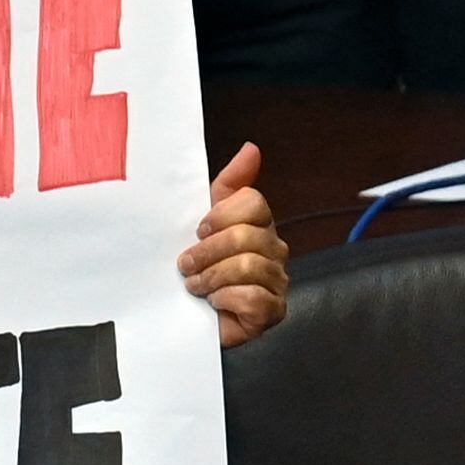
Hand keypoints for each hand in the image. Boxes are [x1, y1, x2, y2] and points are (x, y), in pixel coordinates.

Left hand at [182, 143, 289, 347]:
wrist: (186, 315)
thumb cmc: (198, 265)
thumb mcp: (205, 219)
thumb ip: (230, 183)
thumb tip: (251, 148)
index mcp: (260, 224)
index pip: (254, 203)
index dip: (220, 216)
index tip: (197, 231)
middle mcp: (275, 250)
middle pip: (247, 237)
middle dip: (208, 252)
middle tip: (186, 265)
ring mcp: (278, 282)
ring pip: (249, 267)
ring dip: (212, 278)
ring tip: (196, 286)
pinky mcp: (273, 312)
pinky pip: (255, 299)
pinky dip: (227, 299)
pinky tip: (215, 303)